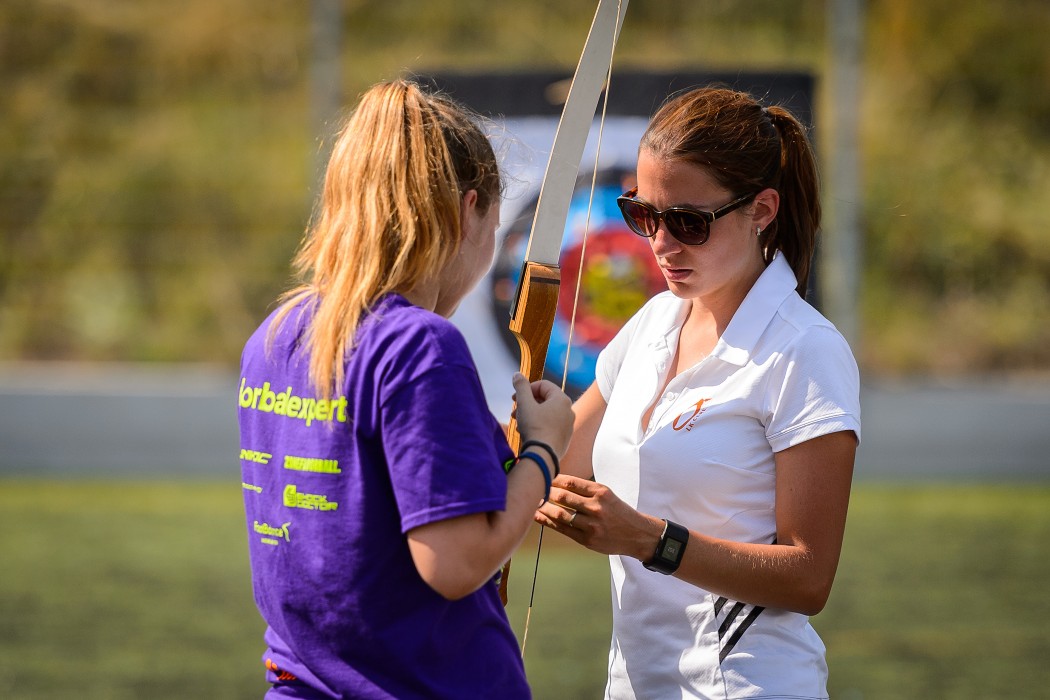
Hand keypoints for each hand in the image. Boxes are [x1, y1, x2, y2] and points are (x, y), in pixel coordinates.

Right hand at [511, 372, 573, 457]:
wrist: (543, 456)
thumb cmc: (534, 427)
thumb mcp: (524, 404)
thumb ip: (521, 387)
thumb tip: (517, 374)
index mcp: (562, 399)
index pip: (543, 385)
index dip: (526, 389)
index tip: (514, 398)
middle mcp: (569, 411)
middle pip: (545, 400)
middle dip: (527, 404)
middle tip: (514, 411)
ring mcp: (568, 426)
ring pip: (546, 414)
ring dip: (531, 415)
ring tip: (519, 424)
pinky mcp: (565, 439)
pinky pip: (550, 426)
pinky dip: (538, 426)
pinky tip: (527, 433)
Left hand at [534, 474, 662, 559]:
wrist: (637, 534)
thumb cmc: (619, 512)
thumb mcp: (607, 495)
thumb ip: (586, 490)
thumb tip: (559, 483)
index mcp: (601, 492)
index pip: (571, 482)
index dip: (554, 479)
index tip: (544, 476)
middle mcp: (596, 507)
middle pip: (563, 497)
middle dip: (546, 492)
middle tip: (535, 489)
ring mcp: (591, 525)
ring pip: (560, 514)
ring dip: (544, 508)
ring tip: (534, 503)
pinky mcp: (587, 539)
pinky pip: (563, 529)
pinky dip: (548, 522)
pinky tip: (539, 517)